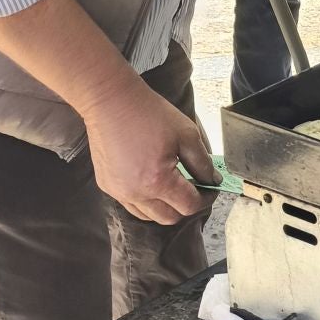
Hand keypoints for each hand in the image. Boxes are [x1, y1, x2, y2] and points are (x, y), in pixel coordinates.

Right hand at [83, 84, 215, 223]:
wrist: (111, 102)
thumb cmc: (149, 114)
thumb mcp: (187, 135)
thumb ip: (203, 163)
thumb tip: (212, 181)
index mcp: (157, 181)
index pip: (189, 206)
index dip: (206, 199)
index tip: (212, 188)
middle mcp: (135, 193)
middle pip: (169, 217)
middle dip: (186, 206)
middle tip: (195, 188)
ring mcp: (118, 191)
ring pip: (149, 215)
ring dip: (165, 206)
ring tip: (173, 186)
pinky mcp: (107, 185)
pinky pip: (131, 204)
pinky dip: (145, 200)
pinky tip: (152, 181)